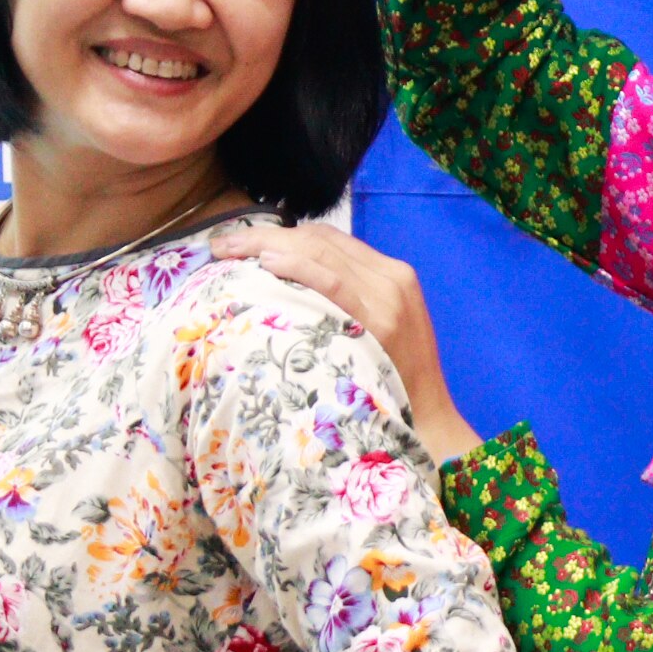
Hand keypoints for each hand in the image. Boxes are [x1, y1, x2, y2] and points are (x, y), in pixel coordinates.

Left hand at [211, 221, 482, 461]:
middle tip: (223, 245)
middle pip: (321, 240)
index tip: (244, 242)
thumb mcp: (383, 326)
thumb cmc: (397, 378)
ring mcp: (386, 298)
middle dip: (266, 236)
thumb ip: (349, 298)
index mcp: (394, 274)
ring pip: (322, 252)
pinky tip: (268, 263)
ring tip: (229, 251)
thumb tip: (289, 284)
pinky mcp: (378, 321)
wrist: (429, 418)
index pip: (332, 239)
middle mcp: (391, 278)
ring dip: (269, 245)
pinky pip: (333, 282)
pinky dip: (299, 267)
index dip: (283, 233)